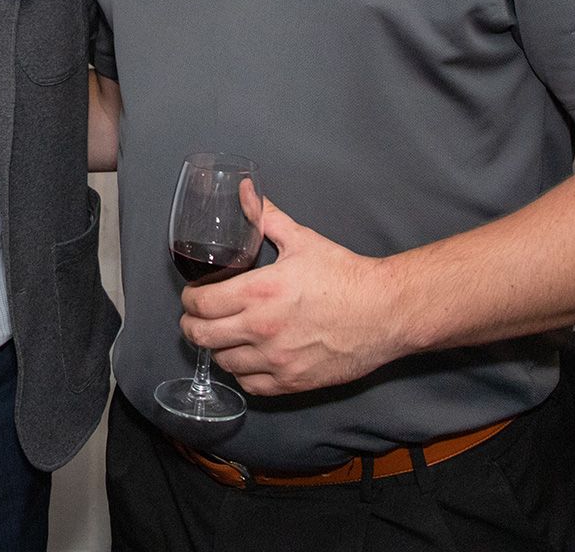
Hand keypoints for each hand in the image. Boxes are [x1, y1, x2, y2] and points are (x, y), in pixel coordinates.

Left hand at [178, 199, 408, 395]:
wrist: (385, 311)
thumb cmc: (345, 275)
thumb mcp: (302, 239)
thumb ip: (266, 216)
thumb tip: (245, 190)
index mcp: (258, 292)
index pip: (200, 304)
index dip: (190, 300)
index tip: (193, 296)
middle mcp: (261, 329)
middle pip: (201, 336)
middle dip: (192, 326)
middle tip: (197, 319)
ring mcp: (276, 359)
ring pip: (223, 362)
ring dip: (218, 349)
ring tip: (224, 337)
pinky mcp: (292, 381)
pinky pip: (250, 385)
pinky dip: (243, 373)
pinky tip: (248, 359)